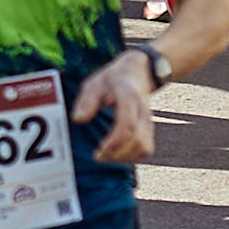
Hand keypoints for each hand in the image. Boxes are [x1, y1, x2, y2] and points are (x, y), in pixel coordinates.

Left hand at [73, 49, 157, 166]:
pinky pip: (146, 149)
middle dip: (118, 154)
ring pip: (144, 148)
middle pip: (138, 141)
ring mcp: (149, 121)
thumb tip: (78, 119)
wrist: (140, 71)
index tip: (99, 150)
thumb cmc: (114, 78)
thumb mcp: (95, 82)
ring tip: (106, 156)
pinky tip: (117, 153)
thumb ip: (87, 100)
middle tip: (98, 156)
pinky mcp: (150, 129)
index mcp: (129, 97)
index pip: (127, 124)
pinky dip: (132, 156)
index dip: (114, 142)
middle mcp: (142, 111)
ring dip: (125, 157)